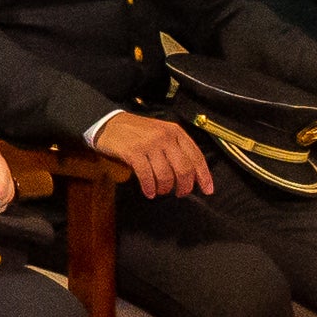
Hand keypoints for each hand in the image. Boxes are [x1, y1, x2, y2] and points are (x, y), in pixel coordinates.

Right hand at [91, 111, 213, 200]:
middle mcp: (165, 137)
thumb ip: (176, 149)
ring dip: (165, 188)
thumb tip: (191, 175)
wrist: (109, 124)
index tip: (207, 190)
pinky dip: (149, 187)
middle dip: (184, 186)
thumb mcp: (161, 134)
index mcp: (175, 132)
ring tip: (161, 191)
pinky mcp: (133, 152)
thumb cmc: (137, 133)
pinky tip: (149, 192)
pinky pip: (147, 176)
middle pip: (184, 169)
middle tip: (179, 193)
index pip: (196, 157)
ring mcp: (149, 144)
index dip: (204, 176)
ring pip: (166, 175)